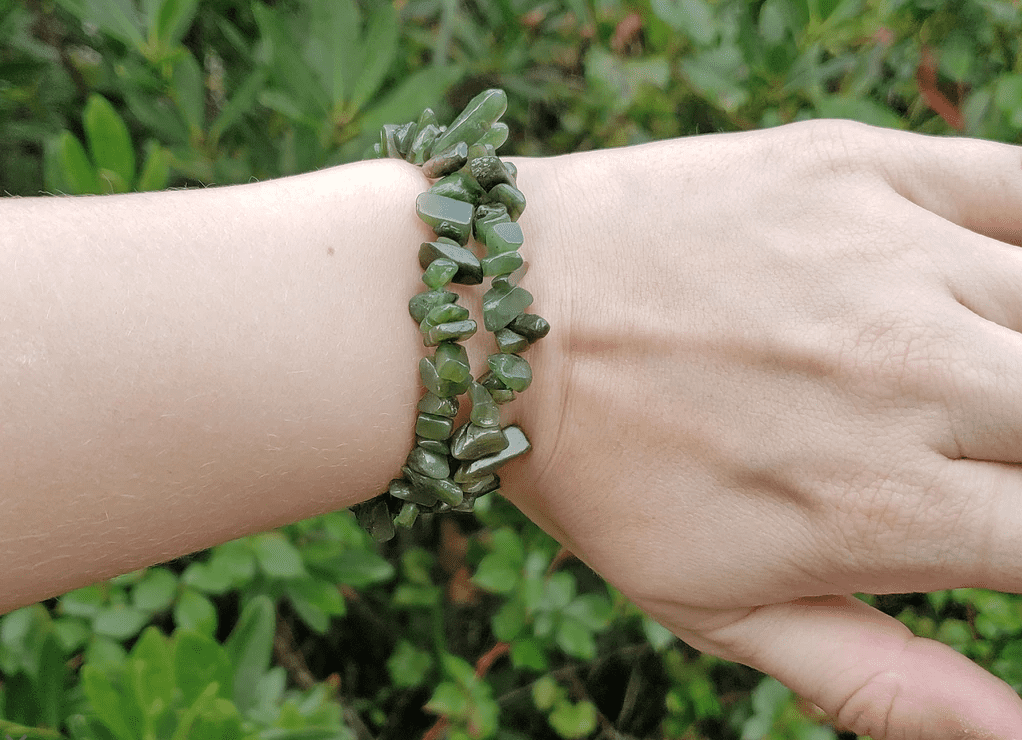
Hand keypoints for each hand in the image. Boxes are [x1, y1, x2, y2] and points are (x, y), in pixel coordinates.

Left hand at [503, 120, 1021, 737]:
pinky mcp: (856, 166)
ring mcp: (888, 260)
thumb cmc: (597, 473)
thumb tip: (1016, 739)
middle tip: (972, 449)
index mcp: (885, 506)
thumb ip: (878, 683)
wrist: (498, 319)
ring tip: (954, 378)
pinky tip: (991, 284)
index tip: (989, 513)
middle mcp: (910, 378)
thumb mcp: (715, 607)